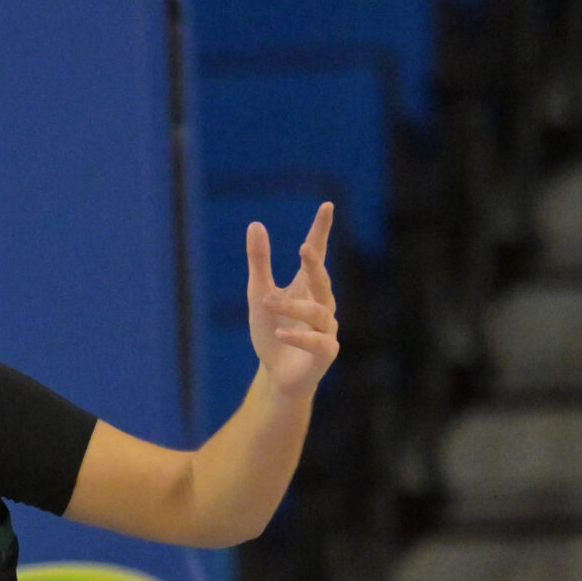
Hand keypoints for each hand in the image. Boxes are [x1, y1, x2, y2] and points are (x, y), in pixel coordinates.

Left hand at [246, 202, 339, 399]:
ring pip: (316, 311)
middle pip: (322, 279)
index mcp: (306, 287)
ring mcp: (326, 329)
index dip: (321, 231)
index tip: (326, 206)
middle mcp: (321, 304)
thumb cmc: (272, 331)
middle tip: (306, 248)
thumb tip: (255, 224)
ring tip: (267, 303)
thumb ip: (259, 262)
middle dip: (316, 264)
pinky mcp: (326, 352)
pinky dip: (299, 337)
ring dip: (292, 307)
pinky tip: (281, 333)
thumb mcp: (259, 294)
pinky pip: (318, 342)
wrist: (277, 374)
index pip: (316, 254)